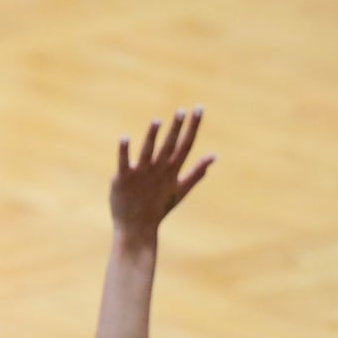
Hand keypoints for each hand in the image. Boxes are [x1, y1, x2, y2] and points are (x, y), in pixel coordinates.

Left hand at [110, 108, 212, 237]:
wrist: (137, 228)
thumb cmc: (159, 207)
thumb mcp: (181, 189)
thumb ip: (197, 172)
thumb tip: (214, 156)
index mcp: (172, 171)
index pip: (185, 145)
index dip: (193, 127)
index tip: (198, 109)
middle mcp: (158, 171)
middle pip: (169, 146)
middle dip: (176, 129)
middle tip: (182, 111)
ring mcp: (141, 174)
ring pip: (148, 152)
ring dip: (152, 137)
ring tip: (157, 121)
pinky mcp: (123, 179)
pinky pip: (124, 162)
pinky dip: (124, 151)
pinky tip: (124, 138)